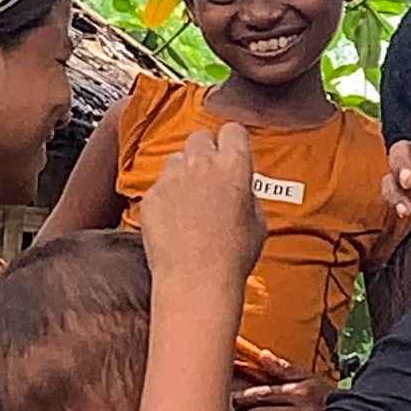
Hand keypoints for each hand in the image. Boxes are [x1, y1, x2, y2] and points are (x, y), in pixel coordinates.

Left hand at [141, 119, 267, 287]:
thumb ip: (247, 193)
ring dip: (184, 173)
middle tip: (210, 175)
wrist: (196, 279)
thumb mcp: (258, 222)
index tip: (231, 150)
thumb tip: (241, 188)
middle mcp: (202, 164)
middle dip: (205, 152)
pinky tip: (175, 221)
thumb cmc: (231, 257)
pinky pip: (160, 186)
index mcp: (234, 166)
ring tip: (191, 201)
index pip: (232, 130)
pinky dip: (166, 198)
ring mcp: (173, 177)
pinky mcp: (152, 195)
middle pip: (200, 137)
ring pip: (177, 159)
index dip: (232, 141)